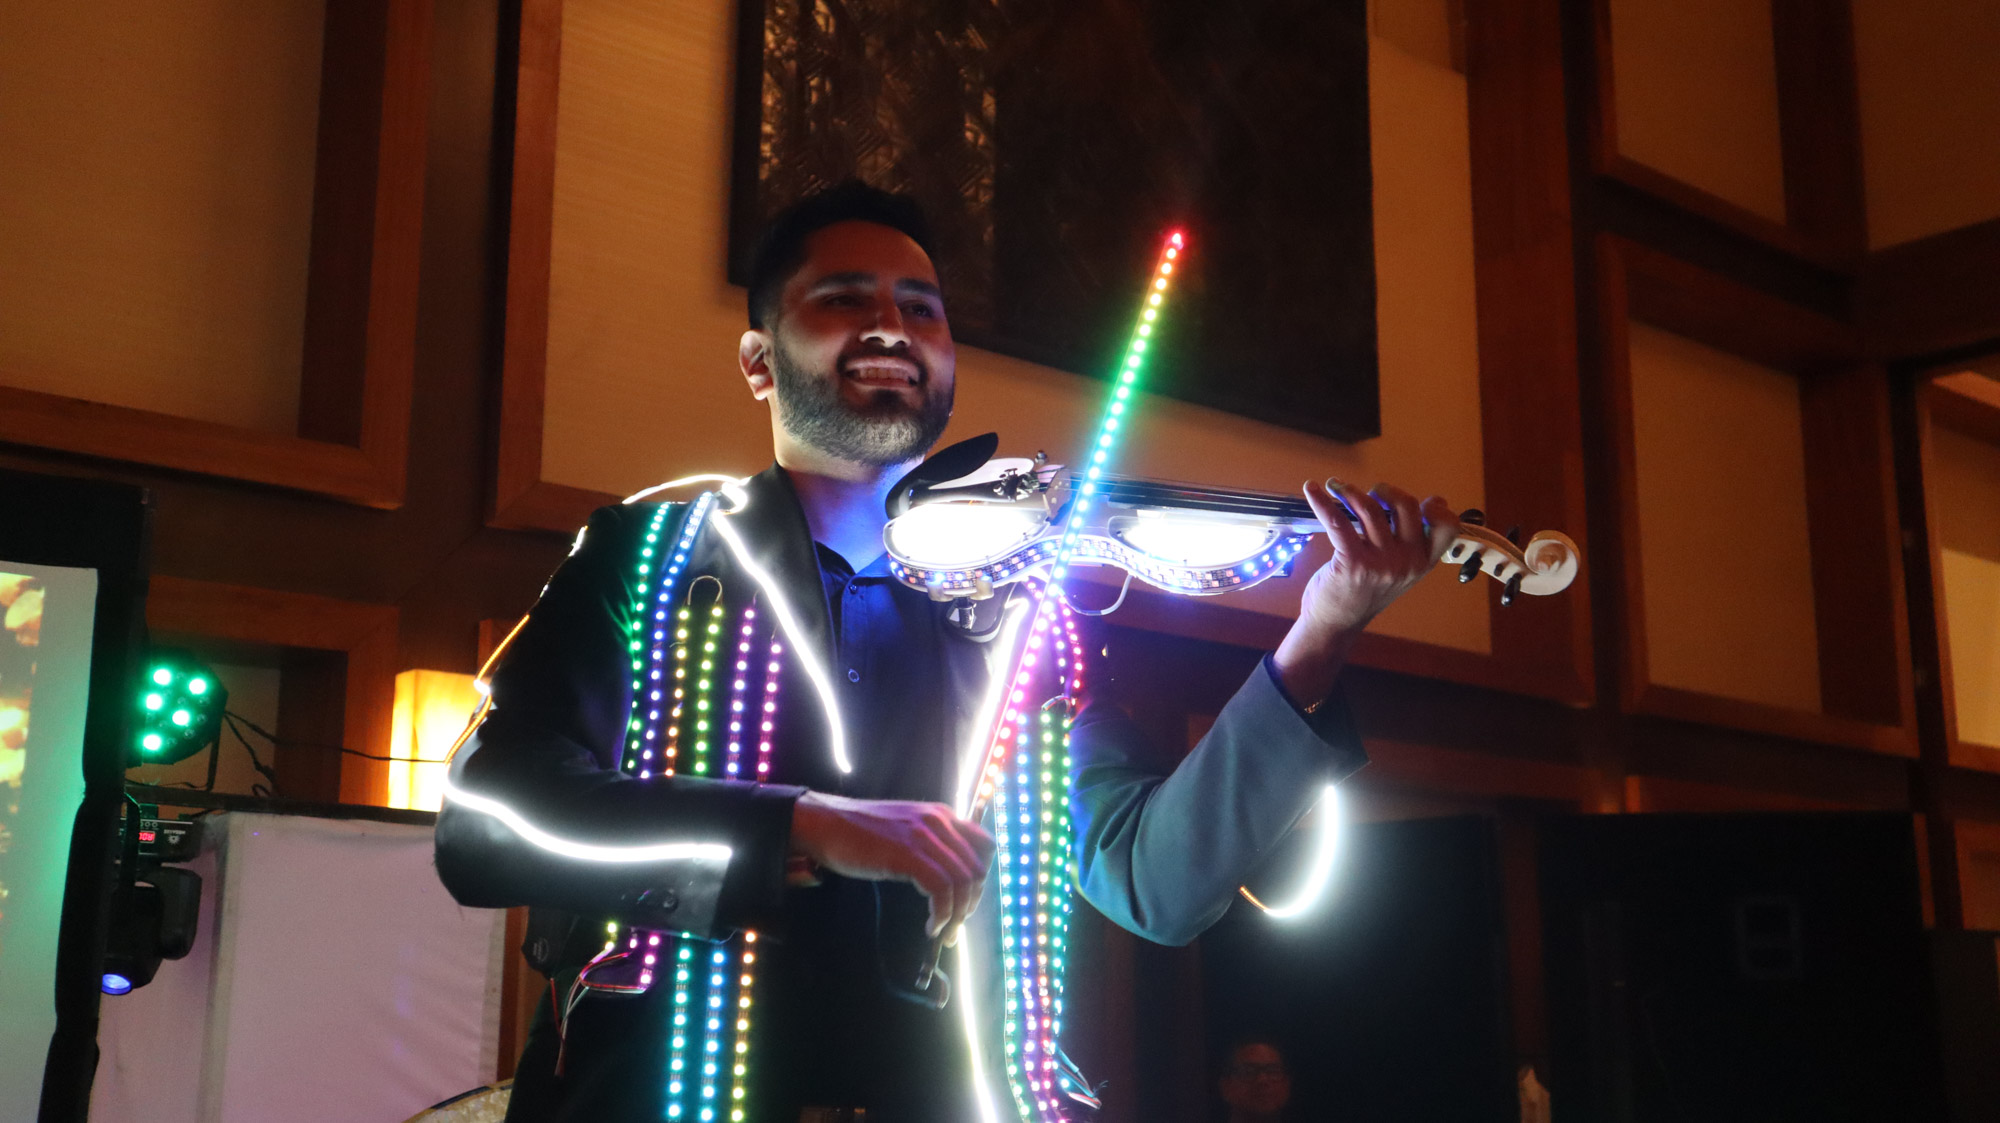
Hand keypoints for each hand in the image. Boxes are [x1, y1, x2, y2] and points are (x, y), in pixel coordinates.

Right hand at [788, 791, 994, 939]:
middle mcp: (938, 820)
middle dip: (971, 903)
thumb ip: (930, 844)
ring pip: (962, 881)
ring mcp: (923, 835)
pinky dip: (941, 914)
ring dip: (957, 915)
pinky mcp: (907, 853)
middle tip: (955, 926)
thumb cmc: (859, 832)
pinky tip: (931, 927)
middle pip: (977, 868)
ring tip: (943, 932)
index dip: (981, 879)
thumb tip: (948, 880)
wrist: (824, 824)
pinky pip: (941, 889)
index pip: (985, 846)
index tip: (966, 901)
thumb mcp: (905, 829)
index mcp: (941, 814)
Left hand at [1273, 479, 1459, 702]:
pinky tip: (1312, 490)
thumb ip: (1405, 544)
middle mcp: (1406, 562)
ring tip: (1336, 487)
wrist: (1337, 625)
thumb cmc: (1364, 593)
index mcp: (1422, 563)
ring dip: (1350, 491)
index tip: (1422, 501)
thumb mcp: (1397, 572)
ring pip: (1370, 509)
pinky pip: (1337, 521)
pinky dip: (1322, 502)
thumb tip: (1415, 502)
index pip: (1446, 528)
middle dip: (1386, 490)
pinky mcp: (1352, 562)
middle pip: (1406, 506)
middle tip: (1370, 492)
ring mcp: (1381, 563)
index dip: (1437, 508)